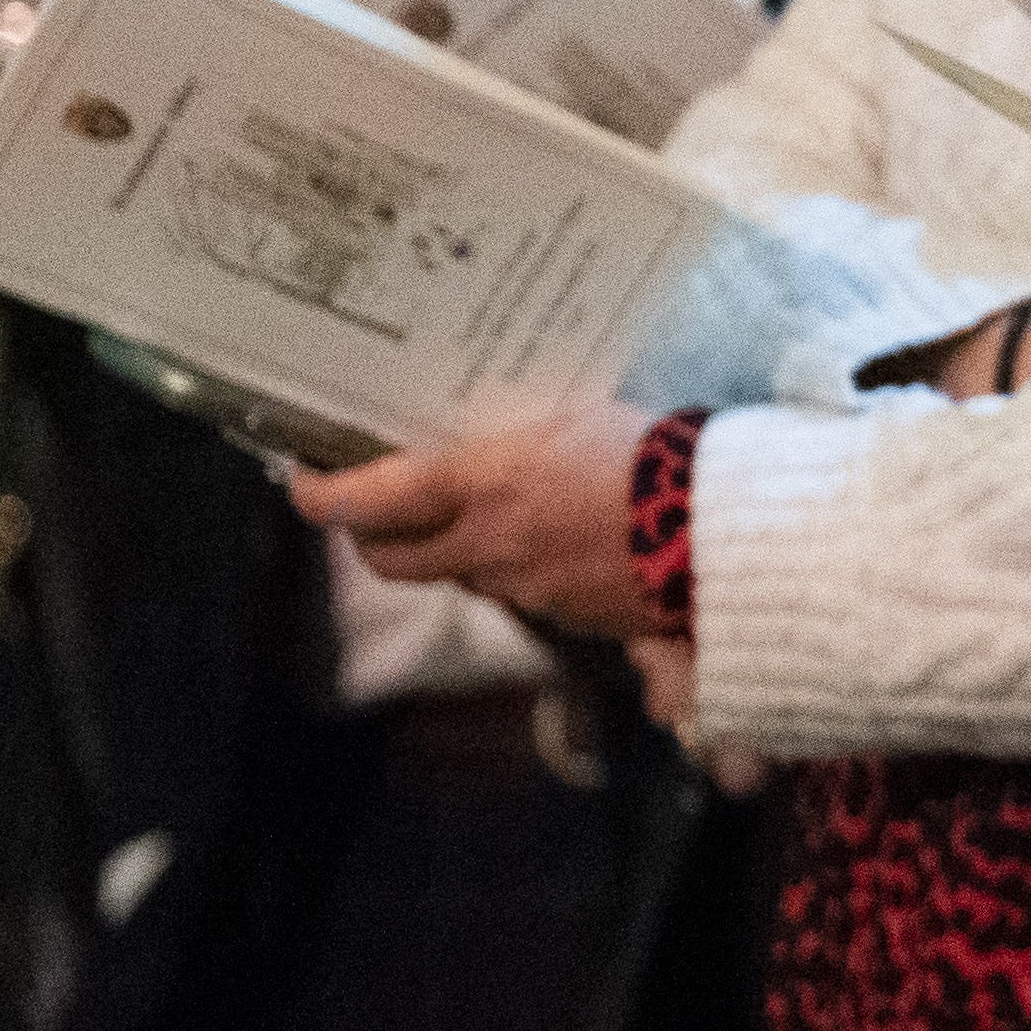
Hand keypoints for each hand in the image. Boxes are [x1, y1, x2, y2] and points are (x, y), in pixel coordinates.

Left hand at [288, 398, 666, 639]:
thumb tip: (477, 431)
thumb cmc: (656, 453)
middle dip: (367, 537)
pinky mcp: (564, 616)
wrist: (725, 528)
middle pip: (389, 560)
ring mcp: (523, 589)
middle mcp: (488, 547)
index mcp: (483, 488)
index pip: (366, 504)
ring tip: (472, 509)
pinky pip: (515, 592)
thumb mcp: (574, 414)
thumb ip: (514, 433)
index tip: (304, 480)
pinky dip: (511, 566)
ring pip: (453, 575)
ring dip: (446, 548)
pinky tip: (546, 534)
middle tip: (370, 505)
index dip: (320, 496)